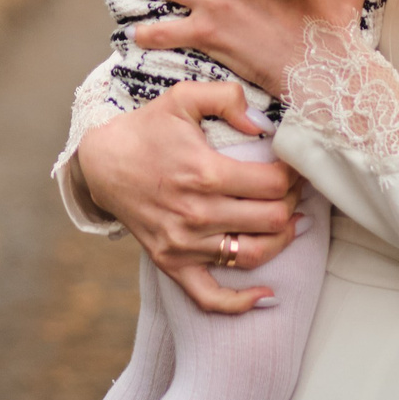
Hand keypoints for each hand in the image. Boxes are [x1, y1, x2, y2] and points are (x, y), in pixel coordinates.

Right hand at [75, 78, 304, 313]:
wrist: (102, 163)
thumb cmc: (148, 129)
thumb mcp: (183, 97)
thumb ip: (226, 97)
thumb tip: (262, 123)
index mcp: (205, 173)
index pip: (273, 184)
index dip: (294, 175)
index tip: (296, 167)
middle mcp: (197, 213)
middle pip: (271, 220)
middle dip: (292, 203)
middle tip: (294, 191)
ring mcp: (184, 243)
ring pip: (252, 255)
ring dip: (281, 240)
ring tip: (291, 223)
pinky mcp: (172, 263)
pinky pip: (210, 297)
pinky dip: (241, 302)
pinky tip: (267, 295)